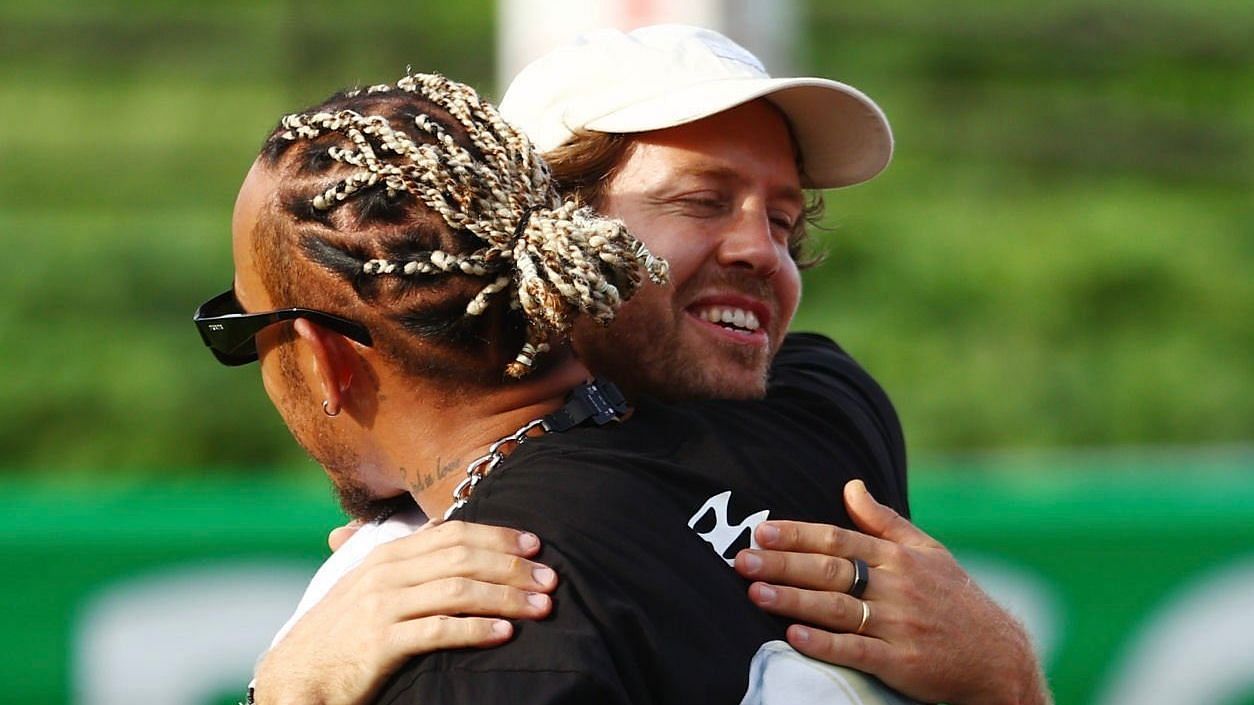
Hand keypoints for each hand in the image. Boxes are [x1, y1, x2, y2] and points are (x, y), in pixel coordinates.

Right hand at [253, 520, 557, 704]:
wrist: (296, 676)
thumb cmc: (342, 635)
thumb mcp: (371, 588)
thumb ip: (408, 564)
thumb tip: (446, 535)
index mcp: (388, 555)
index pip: (453, 533)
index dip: (498, 536)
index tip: (536, 545)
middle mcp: (386, 573)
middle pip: (463, 558)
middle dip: (513, 566)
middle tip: (552, 579)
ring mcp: (381, 606)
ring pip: (458, 590)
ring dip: (507, 597)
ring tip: (542, 608)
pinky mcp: (379, 643)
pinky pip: (438, 630)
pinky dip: (477, 630)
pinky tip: (505, 634)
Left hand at [735, 480, 1050, 704]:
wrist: (998, 656)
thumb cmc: (955, 599)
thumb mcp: (928, 551)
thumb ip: (884, 521)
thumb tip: (850, 485)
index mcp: (898, 557)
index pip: (838, 538)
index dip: (796, 534)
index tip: (761, 530)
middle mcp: (897, 586)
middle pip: (829, 569)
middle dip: (782, 564)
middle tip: (742, 560)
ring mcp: (898, 625)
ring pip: (836, 608)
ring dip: (792, 600)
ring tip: (755, 593)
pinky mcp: (901, 662)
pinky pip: (856, 651)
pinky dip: (824, 644)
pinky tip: (793, 638)